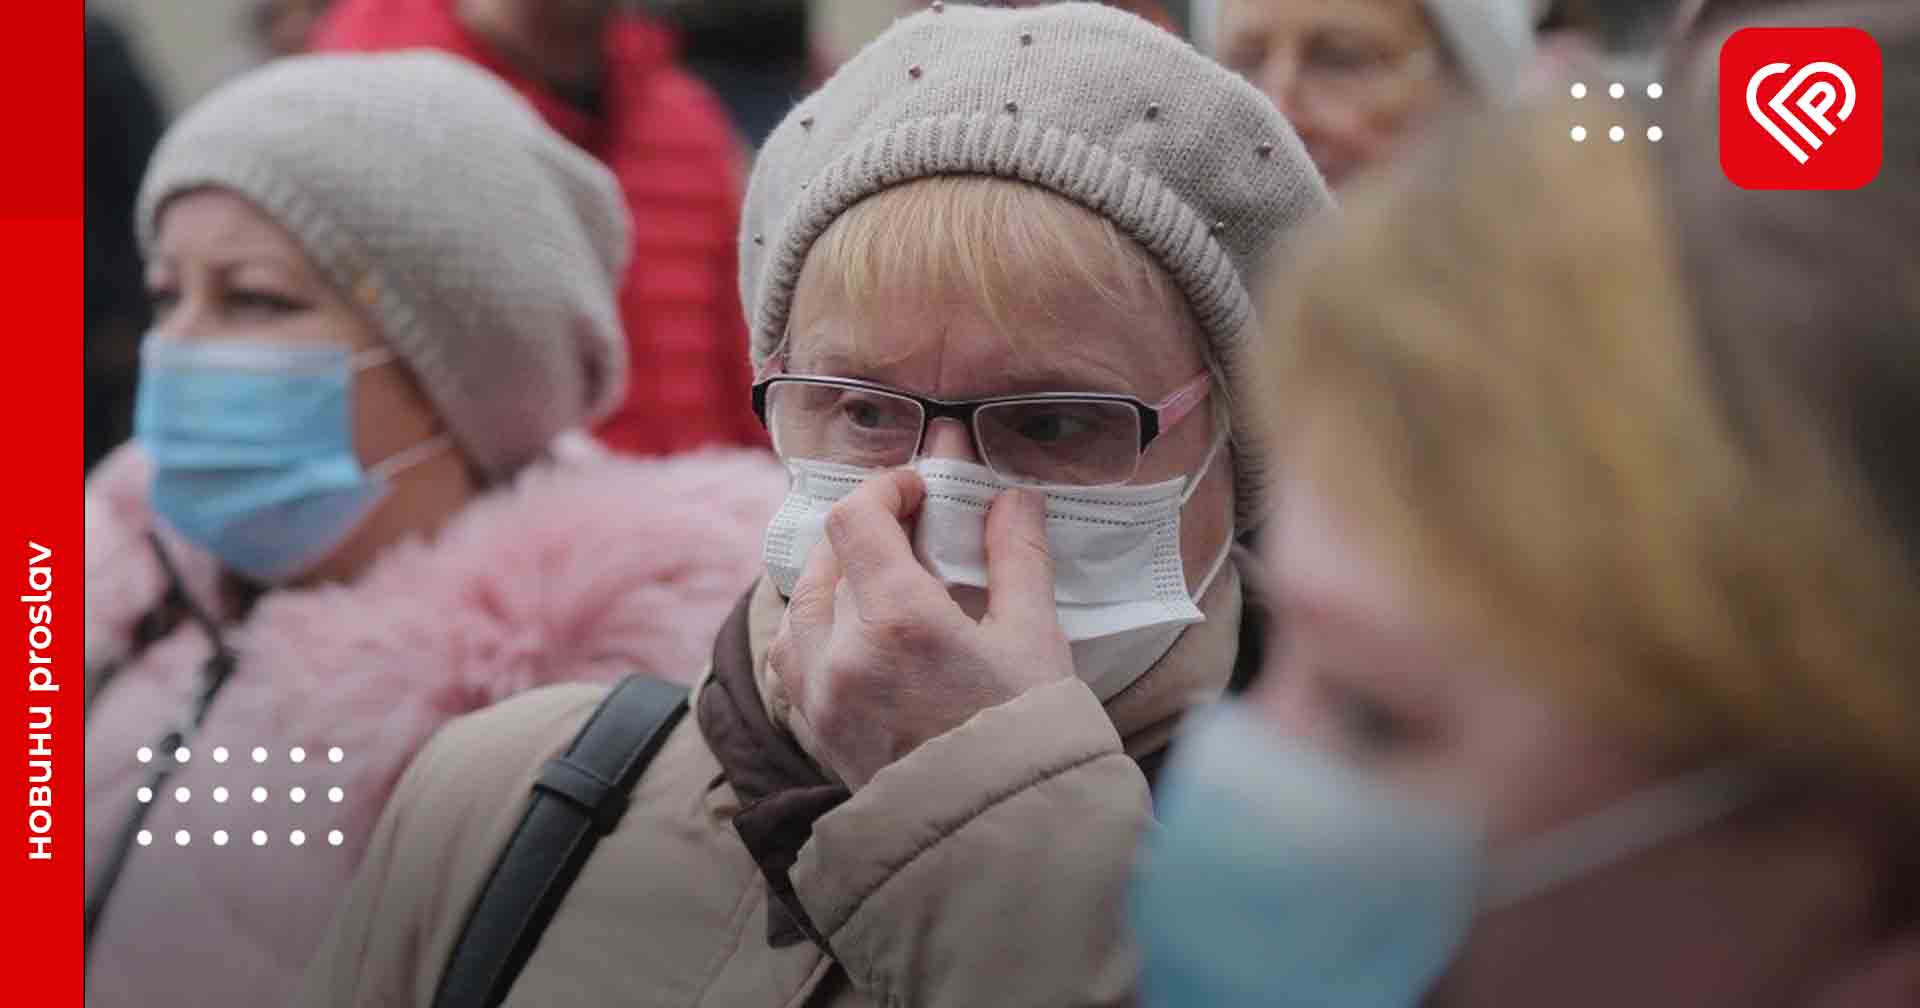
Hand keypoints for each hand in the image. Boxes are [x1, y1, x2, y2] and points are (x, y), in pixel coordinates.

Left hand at [768, 469, 1072, 789]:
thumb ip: (1016, 556)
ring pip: (798, 606)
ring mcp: (819, 696)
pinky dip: (811, 629)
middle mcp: (842, 653)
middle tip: (912, 531)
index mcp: (898, 619)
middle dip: (866, 531)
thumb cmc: (1028, 737)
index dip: (884, 489)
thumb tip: (1009, 497)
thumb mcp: (1035, 638)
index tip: (918, 490)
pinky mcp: (815, 731)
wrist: (1000, 839)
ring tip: (877, 578)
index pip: (854, 518)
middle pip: (827, 557)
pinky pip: (789, 657)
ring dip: (832, 578)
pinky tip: (850, 633)